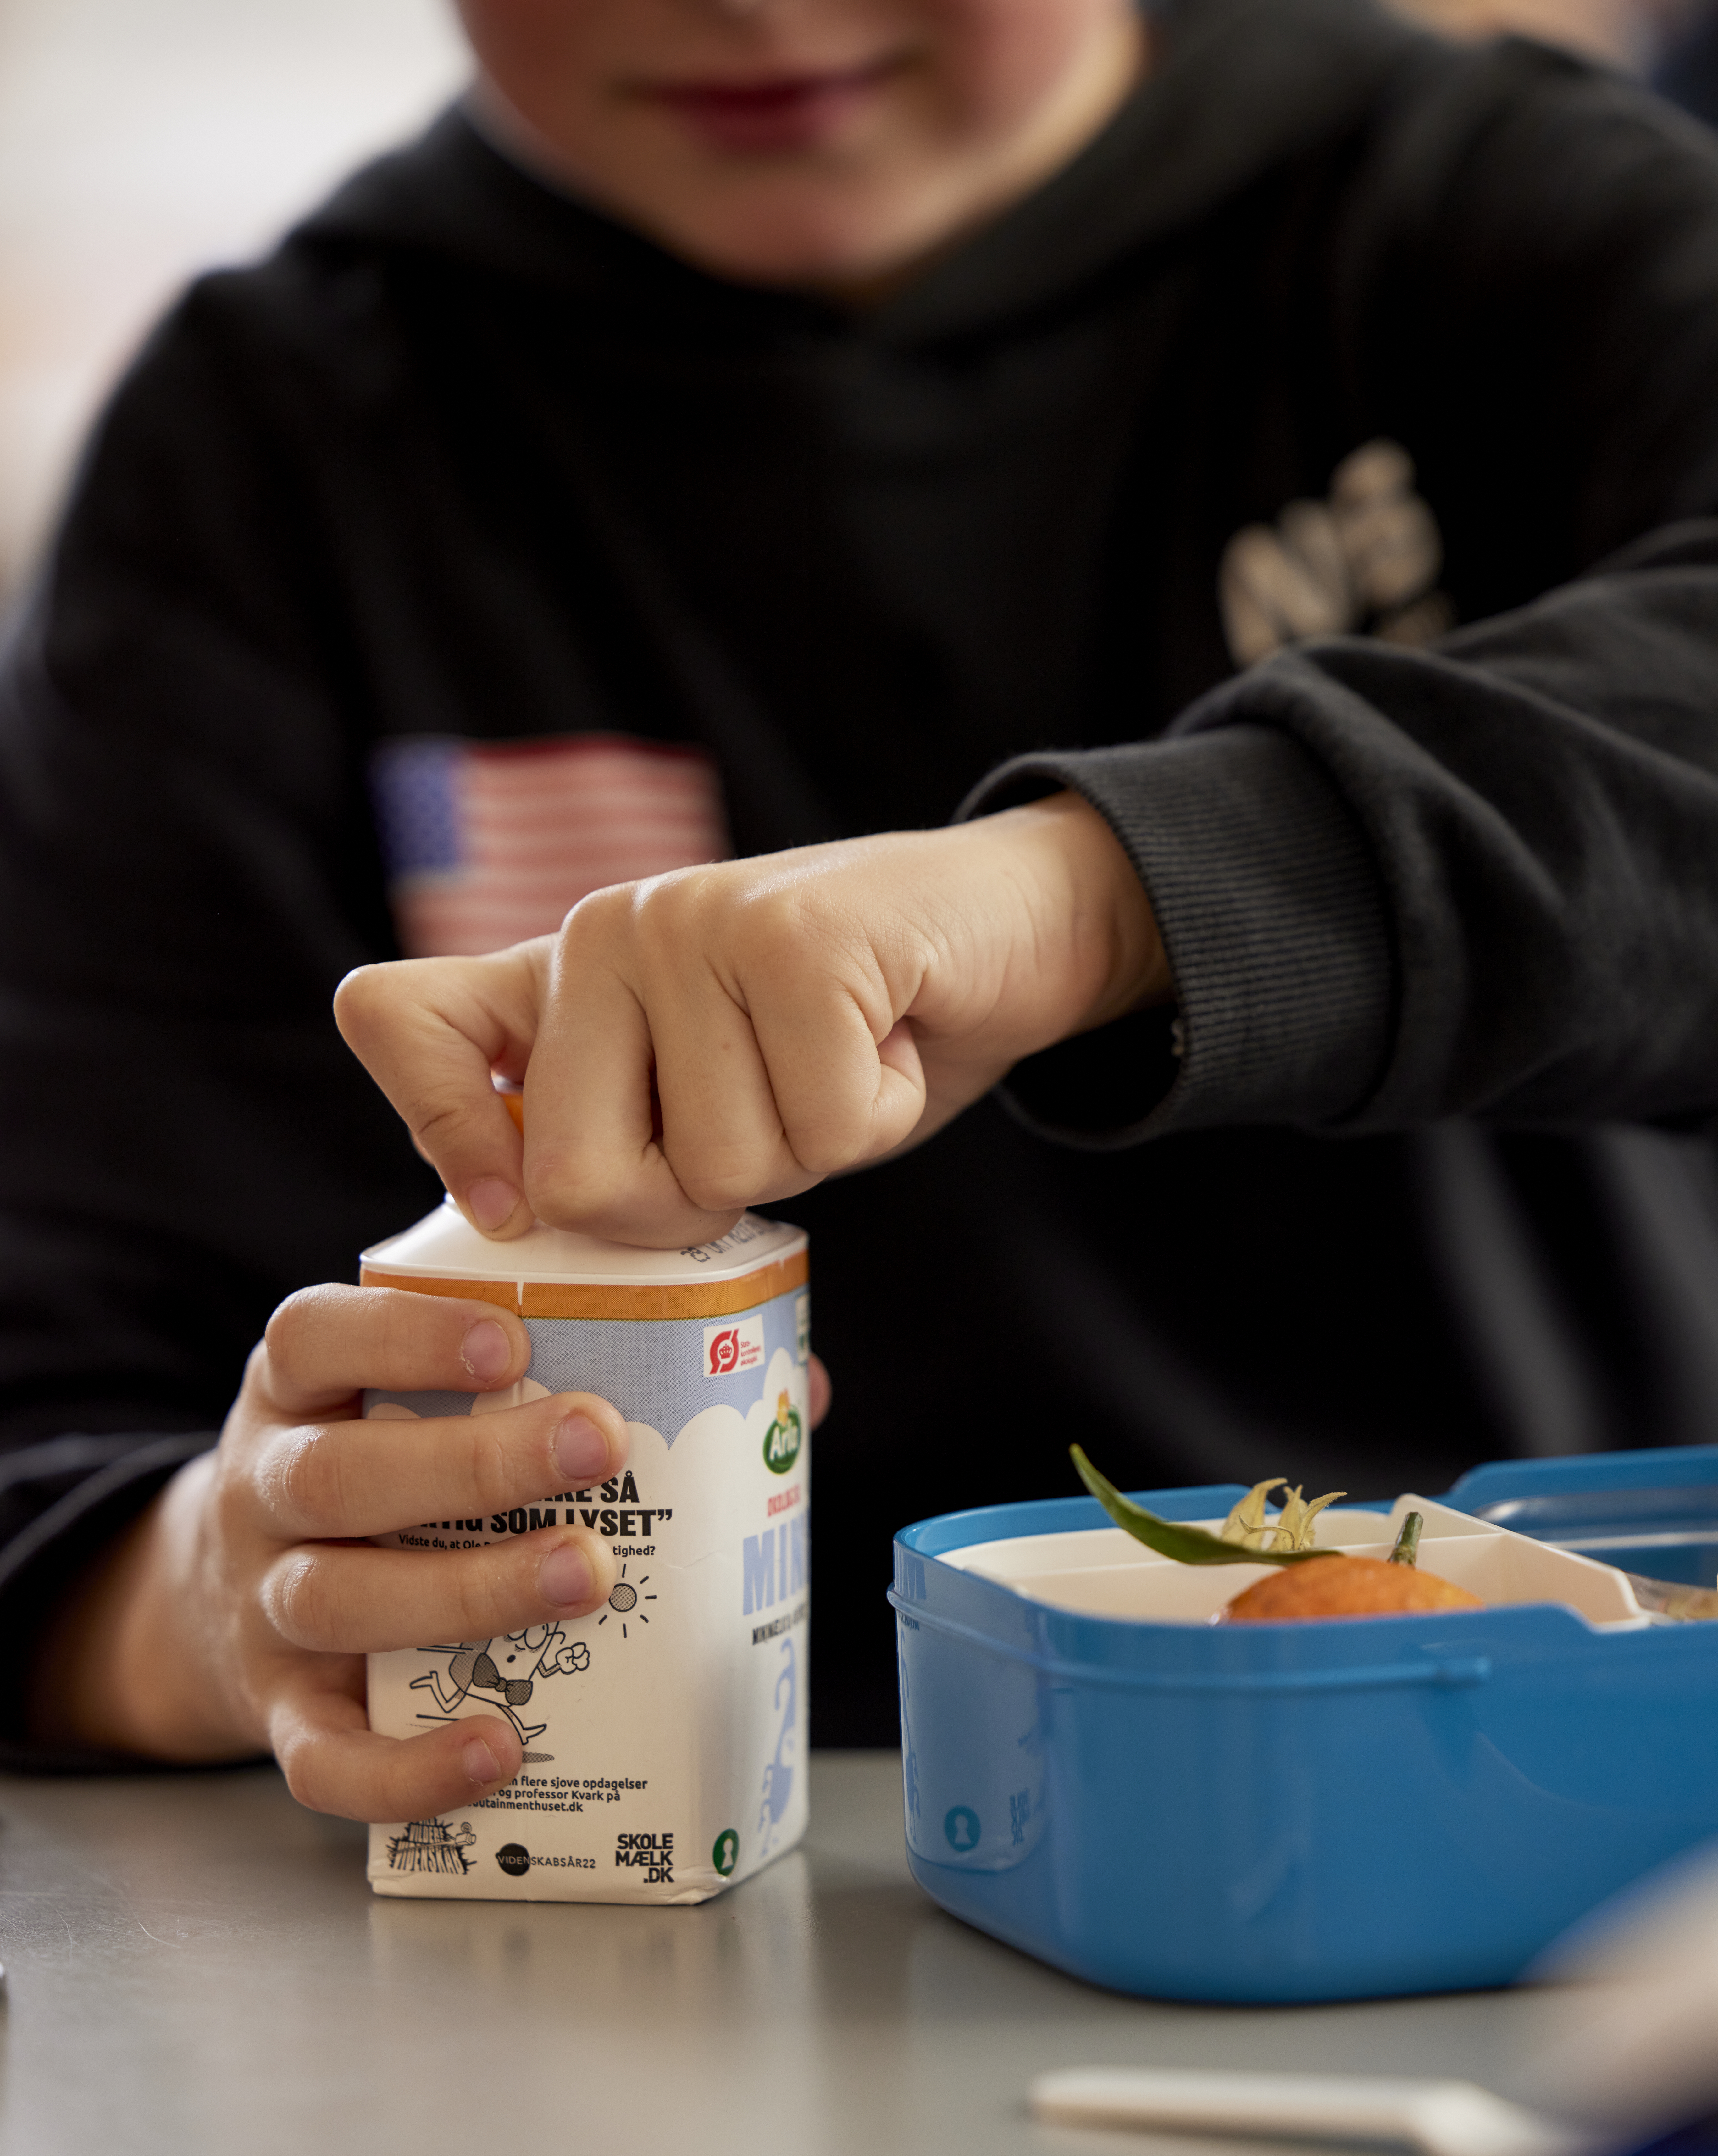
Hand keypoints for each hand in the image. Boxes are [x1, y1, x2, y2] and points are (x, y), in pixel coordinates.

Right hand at [27, 1285, 627, 1820]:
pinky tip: (503, 1748)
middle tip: (601, 1445)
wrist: (220, 1602)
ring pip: (338, 1601)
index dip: (403, 1333)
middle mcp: (261, 1497)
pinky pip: (325, 1757)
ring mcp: (262, 1610)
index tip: (512, 1340)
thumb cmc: (369, 1480)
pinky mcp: (280, 1714)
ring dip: (470, 1591)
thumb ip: (504, 1377)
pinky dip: (409, 1767)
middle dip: (475, 1463)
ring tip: (586, 1577)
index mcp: (289, 1397)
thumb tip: (726, 1365)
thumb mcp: (390, 1404)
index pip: (313, 1338)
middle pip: (336, 1476)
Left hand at [334, 791, 1167, 1246]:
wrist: (1007, 930)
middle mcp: (605, 929)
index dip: (438, 1128)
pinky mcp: (799, 940)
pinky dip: (876, 1116)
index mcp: (561, 966)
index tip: (511, 1201)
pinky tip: (888, 1040)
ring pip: (720, 1166)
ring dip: (809, 1150)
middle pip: (578, 1180)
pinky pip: (820, 1128)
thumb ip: (586, 1116)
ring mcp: (697, 923)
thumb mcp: (697, 1078)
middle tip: (770, 1108)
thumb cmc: (845, 1031)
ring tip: (839, 1061)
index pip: (395, 1022)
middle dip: (694, 1198)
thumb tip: (493, 1203)